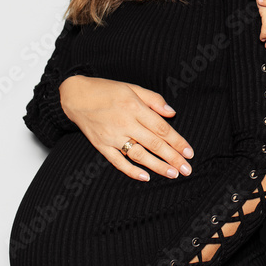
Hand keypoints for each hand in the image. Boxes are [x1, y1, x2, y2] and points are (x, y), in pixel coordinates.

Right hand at [59, 76, 193, 181]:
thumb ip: (153, 100)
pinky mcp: (101, 145)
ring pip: (139, 155)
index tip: (189, 152)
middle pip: (154, 144)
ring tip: (172, 174)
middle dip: (173, 158)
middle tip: (187, 170)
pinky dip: (131, 171)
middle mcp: (124, 123)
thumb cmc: (106, 90)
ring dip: (157, 166)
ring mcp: (112, 136)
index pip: (161, 128)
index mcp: (134, 107)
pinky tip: (145, 177)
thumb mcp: (132, 88)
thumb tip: (172, 113)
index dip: (177, 141)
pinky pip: (118, 161)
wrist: (76, 96)